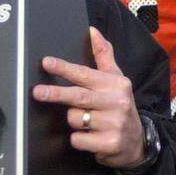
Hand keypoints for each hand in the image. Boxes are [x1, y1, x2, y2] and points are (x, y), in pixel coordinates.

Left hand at [32, 27, 144, 167]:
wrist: (137, 141)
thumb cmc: (120, 106)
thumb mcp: (116, 80)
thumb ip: (104, 56)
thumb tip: (93, 31)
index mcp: (115, 84)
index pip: (85, 74)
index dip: (64, 68)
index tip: (47, 62)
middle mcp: (116, 102)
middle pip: (78, 97)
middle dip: (56, 94)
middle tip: (38, 92)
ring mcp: (114, 123)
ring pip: (75, 119)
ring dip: (73, 120)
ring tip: (86, 122)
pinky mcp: (110, 143)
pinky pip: (79, 139)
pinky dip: (79, 139)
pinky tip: (90, 137)